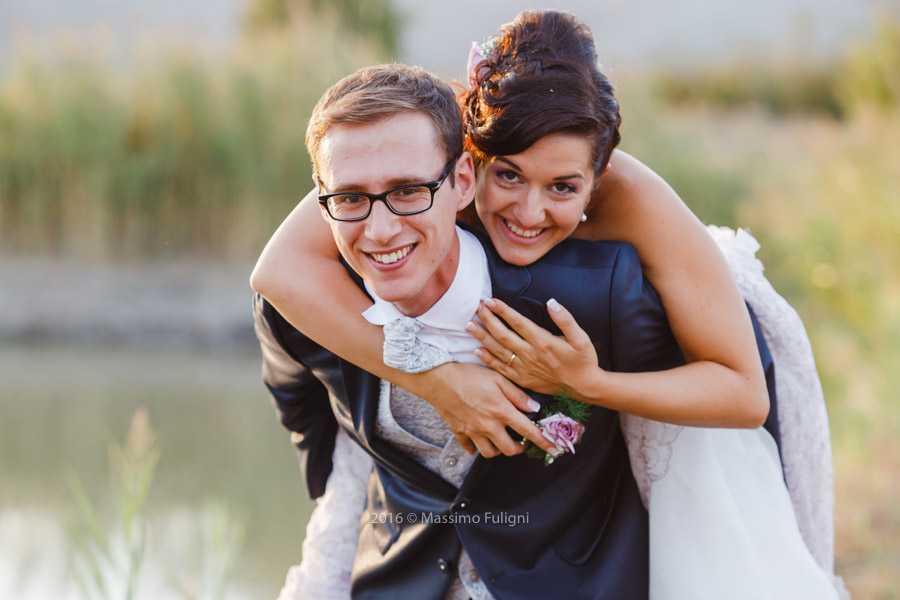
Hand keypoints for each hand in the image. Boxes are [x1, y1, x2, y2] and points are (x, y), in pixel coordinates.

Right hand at [416, 362, 557, 457]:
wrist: (437, 378)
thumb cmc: (468, 374)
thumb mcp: (498, 378)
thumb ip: (518, 395)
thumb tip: (535, 408)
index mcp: (501, 411)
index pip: (528, 432)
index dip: (543, 442)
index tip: (554, 449)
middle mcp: (488, 426)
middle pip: (510, 450)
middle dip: (520, 448)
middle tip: (523, 441)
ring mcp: (473, 431)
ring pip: (490, 453)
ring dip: (500, 450)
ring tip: (503, 439)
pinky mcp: (459, 432)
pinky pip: (470, 447)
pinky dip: (476, 447)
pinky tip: (480, 439)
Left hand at [468, 298, 601, 398]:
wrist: (584, 387)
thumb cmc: (583, 360)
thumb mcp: (581, 338)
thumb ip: (566, 319)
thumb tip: (551, 302)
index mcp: (543, 342)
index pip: (517, 322)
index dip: (502, 310)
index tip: (490, 300)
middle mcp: (530, 355)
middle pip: (503, 334)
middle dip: (488, 319)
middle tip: (476, 307)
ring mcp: (524, 368)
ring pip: (498, 350)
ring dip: (482, 337)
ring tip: (469, 325)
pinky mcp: (522, 379)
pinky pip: (500, 368)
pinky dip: (487, 359)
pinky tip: (477, 350)